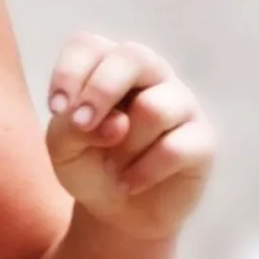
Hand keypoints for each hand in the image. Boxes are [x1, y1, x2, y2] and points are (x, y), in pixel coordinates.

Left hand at [46, 34, 213, 241]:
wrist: (119, 212)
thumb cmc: (90, 165)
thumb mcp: (63, 148)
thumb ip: (71, 126)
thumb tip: (117, 123)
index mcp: (109, 66)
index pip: (89, 46)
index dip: (70, 73)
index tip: (56, 109)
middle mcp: (150, 75)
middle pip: (133, 57)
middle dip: (101, 91)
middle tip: (82, 126)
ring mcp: (181, 103)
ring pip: (153, 107)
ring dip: (123, 146)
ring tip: (112, 168)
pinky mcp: (202, 139)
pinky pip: (174, 148)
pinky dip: (141, 172)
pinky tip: (128, 184)